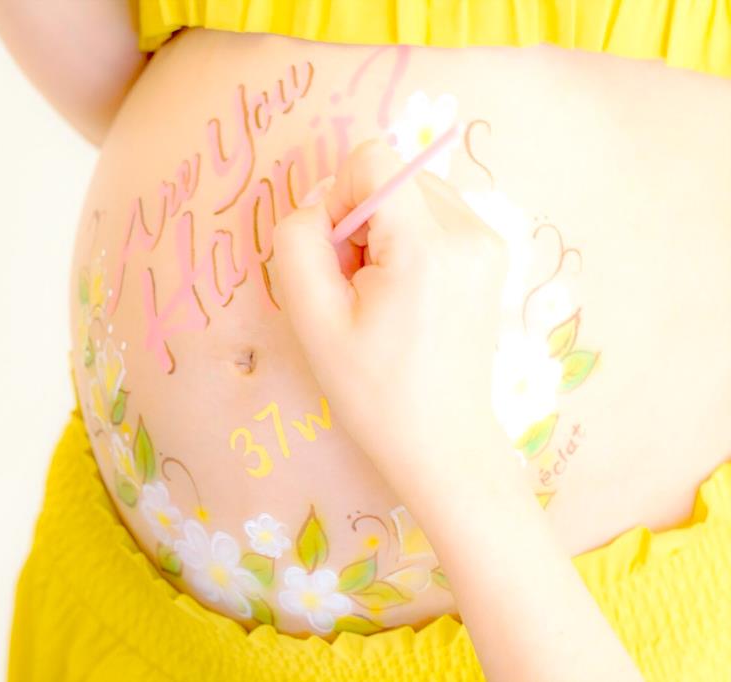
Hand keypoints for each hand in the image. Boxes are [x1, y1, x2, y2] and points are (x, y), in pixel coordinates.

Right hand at [275, 141, 643, 681]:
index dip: (338, 198)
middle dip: (361, 218)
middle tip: (358, 287)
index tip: (339, 259)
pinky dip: (409, 241)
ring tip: (383, 294)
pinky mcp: (492, 254)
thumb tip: (320, 205)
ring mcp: (488, 240)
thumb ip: (299, 242)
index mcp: (428, 244)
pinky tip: (407, 294)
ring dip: (383, 230)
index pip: (373, 157)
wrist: (442, 441)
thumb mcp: (312, 319)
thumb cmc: (374, 391)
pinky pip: (434, 215)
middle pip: (392, 174)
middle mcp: (470, 229)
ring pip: (411, 192)